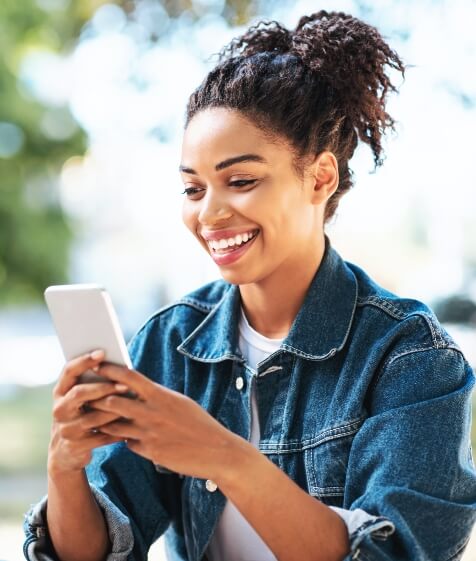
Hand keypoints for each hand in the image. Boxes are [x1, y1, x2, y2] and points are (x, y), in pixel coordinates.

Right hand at [48, 350, 129, 474]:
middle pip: (80, 393)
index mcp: (60, 392)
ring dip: (115, 411)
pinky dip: (118, 431)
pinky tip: (131, 425)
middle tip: (125, 385)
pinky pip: (102, 436)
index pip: (69, 371)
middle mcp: (59, 409)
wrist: (66, 453)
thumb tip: (118, 365)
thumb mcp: (80, 399)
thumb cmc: (81, 415)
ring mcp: (66, 429)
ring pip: (94, 416)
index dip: (84, 360)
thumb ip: (91, 383)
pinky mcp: (76, 446)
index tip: (102, 352)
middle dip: (104, 387)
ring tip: (133, 405)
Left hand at [89, 364, 246, 481]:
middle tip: (85, 396)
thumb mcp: (180, 402)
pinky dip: (122, 439)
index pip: (128, 377)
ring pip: (113, 425)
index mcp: (161, 395)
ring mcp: (149, 433)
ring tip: (95, 418)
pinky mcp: (149, 451)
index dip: (109, 370)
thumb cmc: (199, 423)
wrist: (216, 451)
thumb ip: (157, 396)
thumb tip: (140, 389)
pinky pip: (126, 443)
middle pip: (112, 400)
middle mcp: (152, 412)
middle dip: (97, 398)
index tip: (96, 366)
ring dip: (104, 421)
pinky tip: (121, 438)